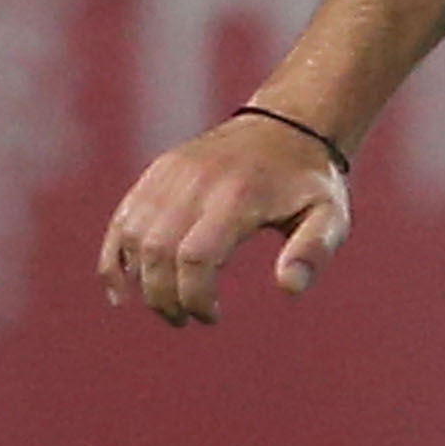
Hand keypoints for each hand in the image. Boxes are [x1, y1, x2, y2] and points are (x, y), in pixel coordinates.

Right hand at [100, 110, 350, 325]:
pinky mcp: (157, 173)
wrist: (286, 126)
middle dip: (165, 297)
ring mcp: (171, 175)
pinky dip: (114, 257)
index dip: (195, 296)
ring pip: (134, 236)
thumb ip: (313, 251)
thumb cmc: (309, 182)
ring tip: (167, 309)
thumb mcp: (330, 216)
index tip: (212, 317)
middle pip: (158, 251)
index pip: (196, 257)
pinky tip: (119, 292)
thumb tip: (289, 288)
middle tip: (185, 320)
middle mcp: (195, 182)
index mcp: (237, 197)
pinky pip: (123, 218)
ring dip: (141, 282)